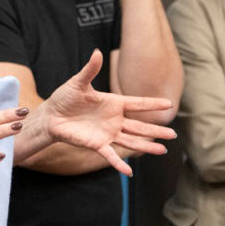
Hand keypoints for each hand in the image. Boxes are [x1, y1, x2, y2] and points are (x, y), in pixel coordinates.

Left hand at [38, 49, 175, 175]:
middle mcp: (114, 119)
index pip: (137, 103)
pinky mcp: (96, 144)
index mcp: (113, 103)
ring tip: (163, 150)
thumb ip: (90, 70)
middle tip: (173, 135)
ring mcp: (107, 133)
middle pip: (140, 126)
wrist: (51, 116)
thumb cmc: (64, 98)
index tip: (169, 103)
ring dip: (146, 146)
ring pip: (131, 141)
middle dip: (156, 130)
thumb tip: (97, 52)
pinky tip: (129, 172)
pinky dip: (119, 164)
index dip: (153, 104)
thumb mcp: (78, 82)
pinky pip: (111, 155)